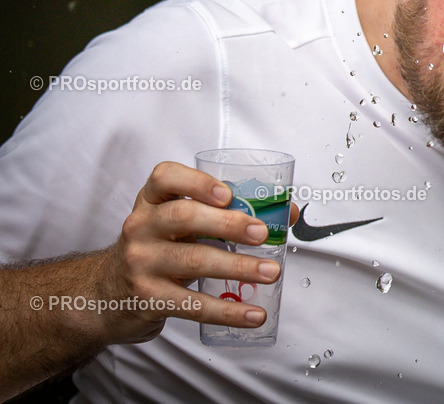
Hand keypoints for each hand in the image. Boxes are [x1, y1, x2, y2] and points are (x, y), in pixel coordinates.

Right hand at [97, 161, 297, 343]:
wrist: (108, 293)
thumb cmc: (158, 248)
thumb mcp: (180, 223)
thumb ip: (225, 213)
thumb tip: (286, 213)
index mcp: (152, 200)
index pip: (164, 177)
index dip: (197, 182)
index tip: (227, 194)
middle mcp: (141, 226)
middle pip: (183, 217)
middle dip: (228, 224)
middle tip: (262, 234)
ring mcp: (141, 262)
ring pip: (193, 261)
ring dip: (238, 267)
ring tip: (270, 272)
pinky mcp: (148, 298)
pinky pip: (192, 304)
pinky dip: (228, 311)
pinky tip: (253, 314)